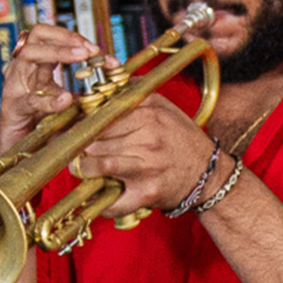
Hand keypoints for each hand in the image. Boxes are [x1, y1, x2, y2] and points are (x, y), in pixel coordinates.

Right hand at [0, 24, 106, 153]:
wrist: (19, 150)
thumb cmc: (44, 124)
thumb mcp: (70, 103)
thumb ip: (87, 93)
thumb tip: (116, 84)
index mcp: (38, 64)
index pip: (56, 38)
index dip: (80, 39)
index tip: (103, 53)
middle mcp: (24, 68)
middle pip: (38, 34)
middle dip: (67, 36)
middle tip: (91, 49)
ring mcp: (15, 85)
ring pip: (30, 54)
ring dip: (59, 52)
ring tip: (82, 57)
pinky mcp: (12, 107)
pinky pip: (30, 98)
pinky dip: (50, 99)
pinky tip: (67, 99)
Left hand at [76, 93, 220, 217]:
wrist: (209, 174)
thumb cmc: (183, 139)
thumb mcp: (165, 107)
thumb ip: (136, 92)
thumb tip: (105, 79)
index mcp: (149, 116)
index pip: (100, 118)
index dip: (81, 125)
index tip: (73, 130)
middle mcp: (148, 140)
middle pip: (94, 142)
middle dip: (80, 148)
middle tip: (73, 151)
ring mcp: (147, 168)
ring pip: (98, 166)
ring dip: (84, 169)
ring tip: (82, 168)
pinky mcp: (148, 192)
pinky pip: (114, 201)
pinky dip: (101, 203)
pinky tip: (98, 196)